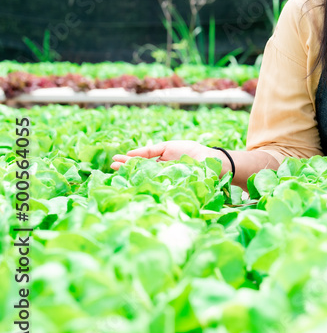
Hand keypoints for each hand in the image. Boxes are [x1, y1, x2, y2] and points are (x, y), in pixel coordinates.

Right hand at [111, 140, 228, 175]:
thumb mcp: (168, 147)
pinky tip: (132, 179)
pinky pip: (154, 184)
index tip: (114, 160)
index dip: (128, 161)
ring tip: (118, 171)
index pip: (140, 162)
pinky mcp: (168, 185)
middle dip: (126, 168)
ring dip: (131, 174)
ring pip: (144, 177)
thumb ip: (151, 150)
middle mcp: (158, 171)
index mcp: (159, 162)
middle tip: (112, 167)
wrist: (210, 161)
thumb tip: (131, 153)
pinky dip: (143, 182)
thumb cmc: (191, 151)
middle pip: (139, 170)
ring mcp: (163, 179)